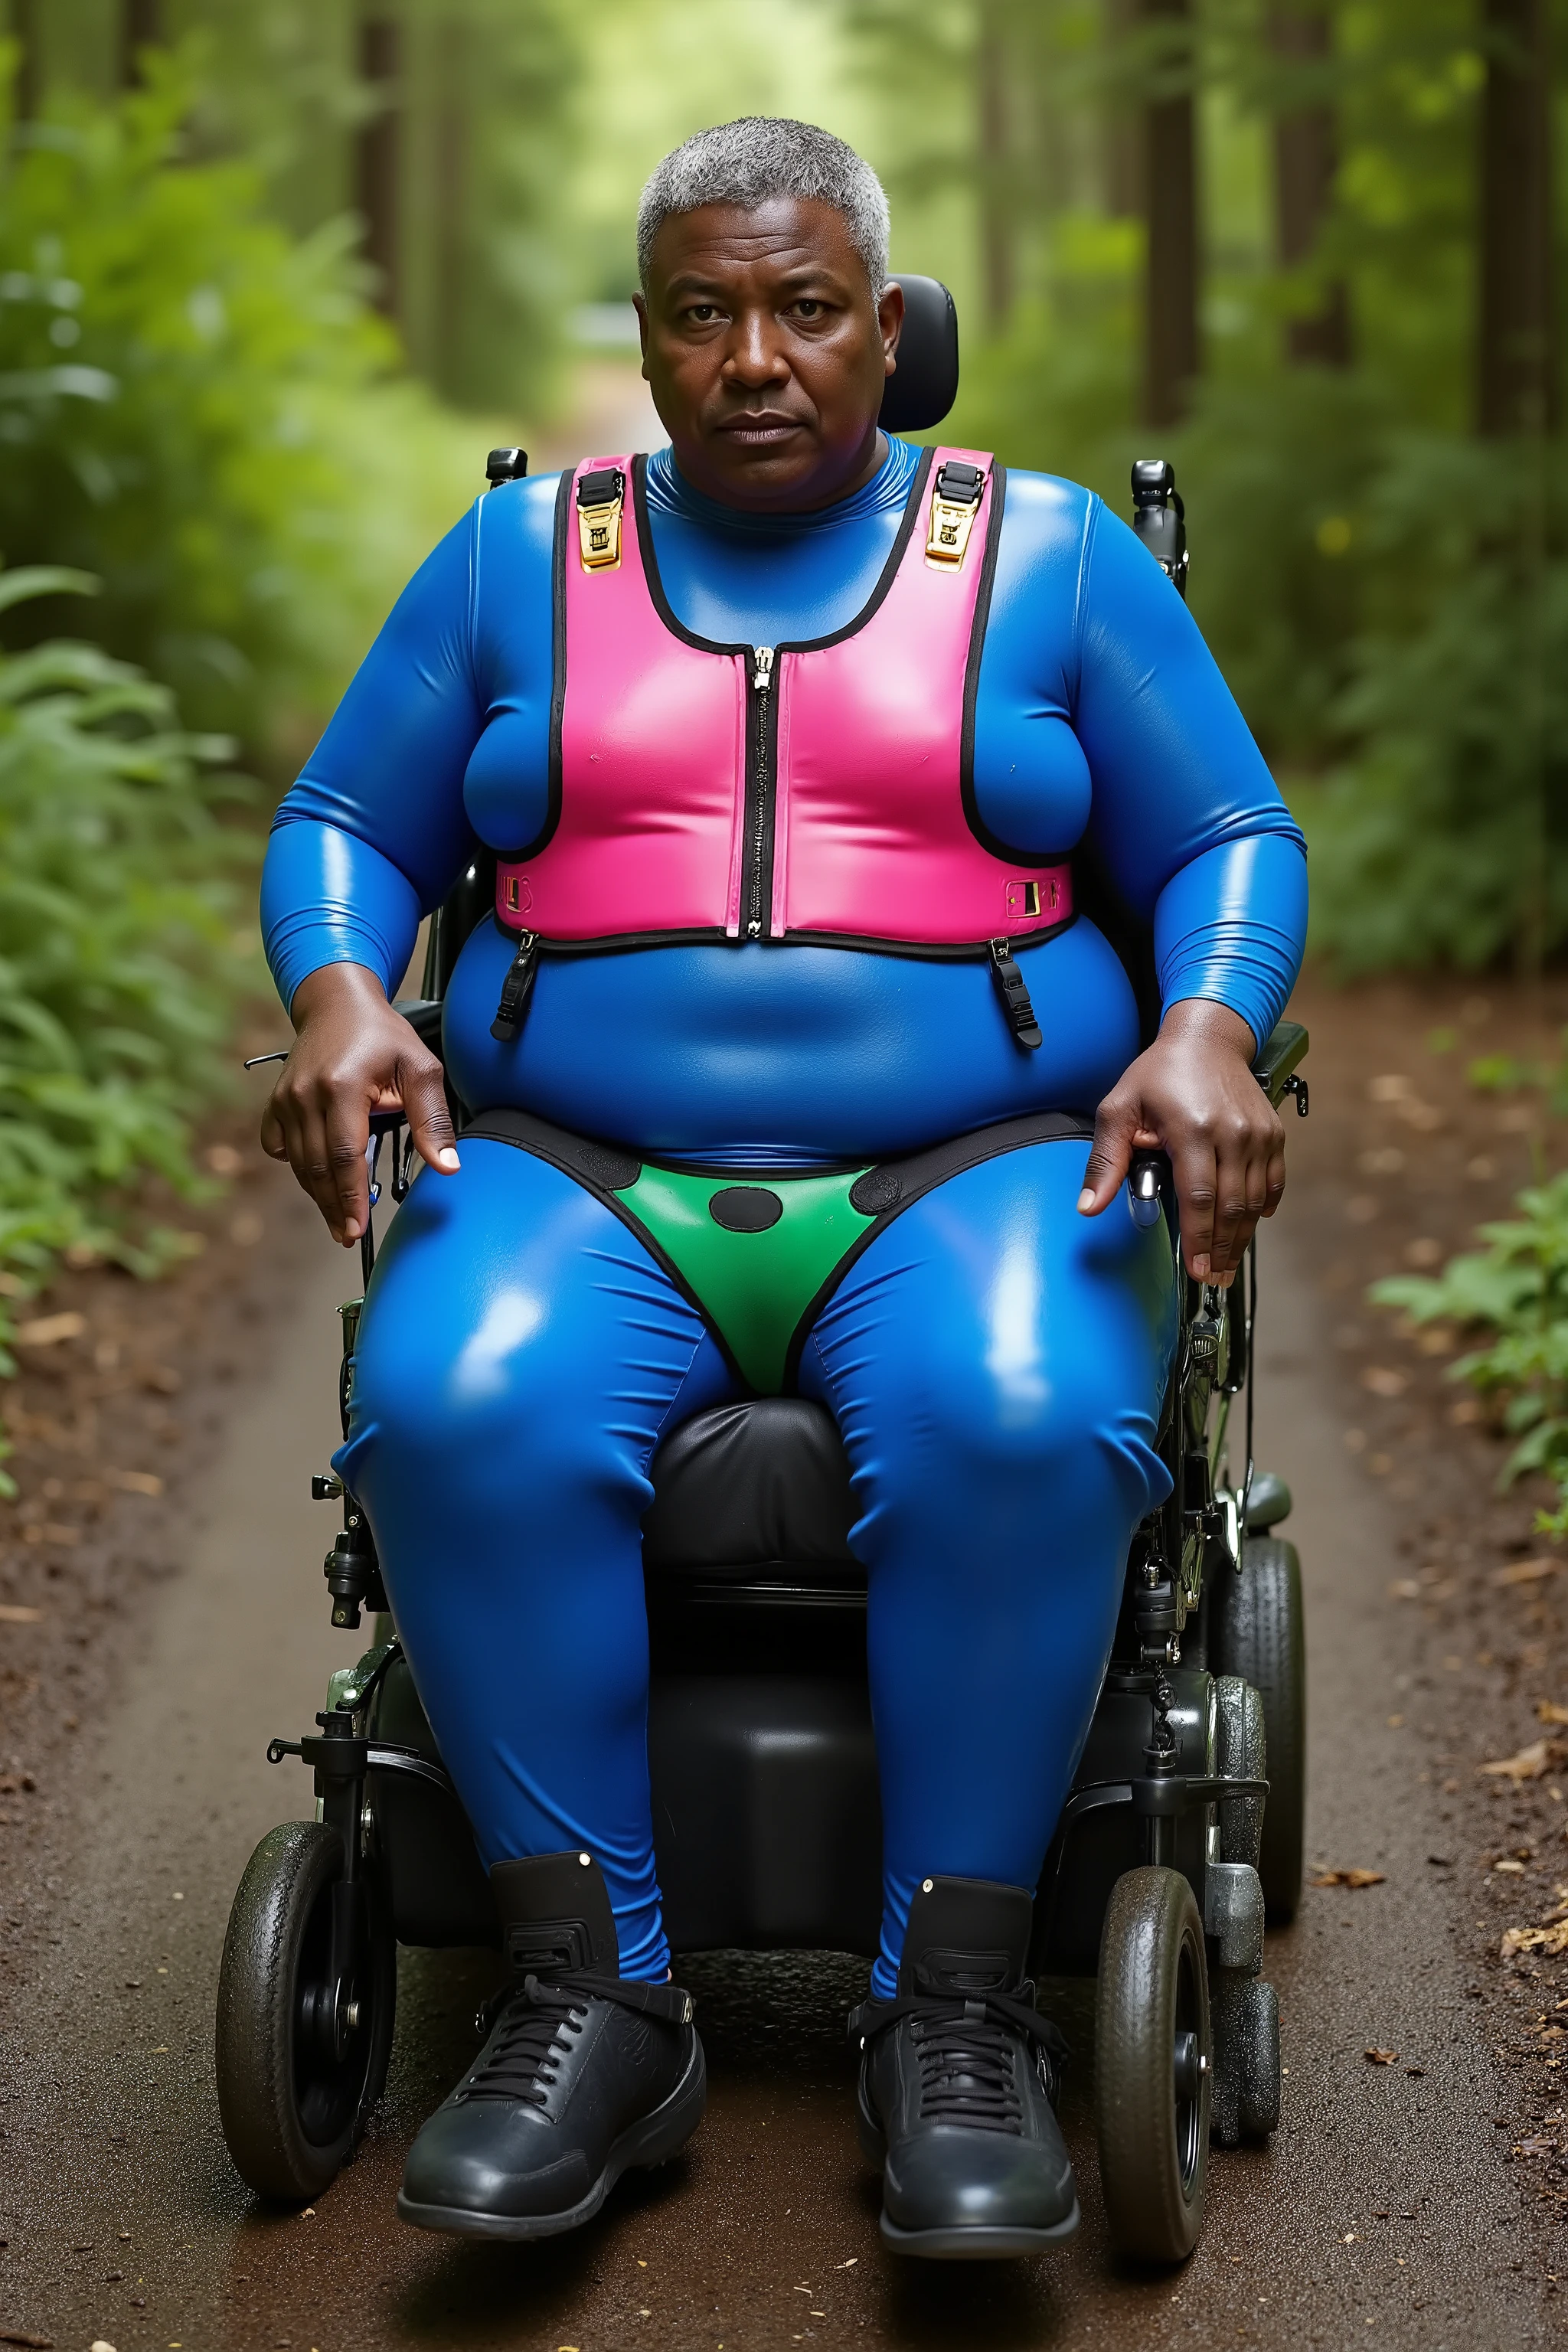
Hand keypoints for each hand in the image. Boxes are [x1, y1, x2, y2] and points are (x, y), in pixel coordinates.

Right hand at [259, 963, 458, 1246]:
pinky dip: (298, 1168)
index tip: (357, 1227)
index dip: (351, 1196)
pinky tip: (318, 1179)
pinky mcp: (276, 1102)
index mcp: (343, 1085)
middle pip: (318, 1167)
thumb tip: (447, 1166)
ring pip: (299, 1163)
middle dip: (334, 1206)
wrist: (338, 1006)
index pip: (345, 1154)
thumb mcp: (421, 1069)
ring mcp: (285, 1099)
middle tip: (349, 1234)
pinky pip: (280, 1148)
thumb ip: (433, 1120)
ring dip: (318, 1194)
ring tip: (339, 1219)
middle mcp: (306, 1094)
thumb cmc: (383, 1036)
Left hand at [1077, 999, 1285, 1282]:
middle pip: (1231, 1206)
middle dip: (1221, 1249)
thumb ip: (1105, 1160)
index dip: (1199, 1239)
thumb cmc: (1160, 1072)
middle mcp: (1231, 1133)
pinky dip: (1264, 1207)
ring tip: (1227, 1264)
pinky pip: (1274, 1181)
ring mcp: (1257, 1134)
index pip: (1199, 1197)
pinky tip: (1251, 1226)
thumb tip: (1089, 1206)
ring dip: (1242, 1236)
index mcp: (1191, 1128)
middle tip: (1212, 1278)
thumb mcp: (1119, 1108)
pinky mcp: (1273, 1133)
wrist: (1208, 1039)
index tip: (1196, 1269)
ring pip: (1255, 1199)